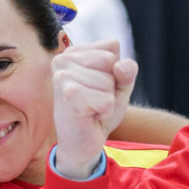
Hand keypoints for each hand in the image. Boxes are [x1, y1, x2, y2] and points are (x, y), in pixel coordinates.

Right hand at [50, 40, 137, 179]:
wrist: (82, 142)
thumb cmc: (98, 110)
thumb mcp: (119, 85)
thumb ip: (126, 70)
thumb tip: (121, 67)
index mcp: (73, 52)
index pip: (111, 46)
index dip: (115, 69)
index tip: (100, 86)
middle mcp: (63, 59)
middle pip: (111, 61)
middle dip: (111, 85)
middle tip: (95, 100)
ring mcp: (63, 76)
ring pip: (108, 80)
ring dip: (106, 100)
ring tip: (91, 108)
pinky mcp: (68, 94)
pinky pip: (106, 99)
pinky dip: (104, 111)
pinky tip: (89, 115)